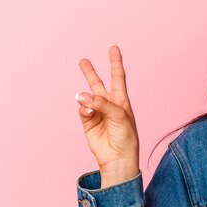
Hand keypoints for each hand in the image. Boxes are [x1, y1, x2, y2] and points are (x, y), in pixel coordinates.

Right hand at [75, 45, 139, 187]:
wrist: (118, 158)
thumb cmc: (126, 137)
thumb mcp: (119, 116)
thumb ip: (101, 103)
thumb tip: (80, 96)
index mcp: (122, 100)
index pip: (118, 77)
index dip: (116, 62)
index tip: (114, 47)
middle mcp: (109, 104)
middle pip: (98, 84)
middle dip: (90, 73)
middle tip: (83, 61)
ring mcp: (97, 113)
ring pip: (86, 96)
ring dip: (85, 94)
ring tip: (84, 97)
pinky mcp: (87, 121)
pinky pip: (82, 109)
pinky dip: (83, 109)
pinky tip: (87, 112)